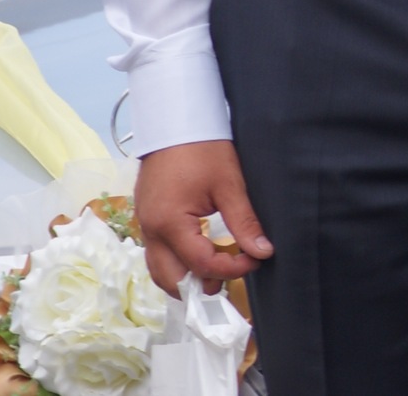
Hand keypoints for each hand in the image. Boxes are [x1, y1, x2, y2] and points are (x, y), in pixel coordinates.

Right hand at [134, 139, 271, 296]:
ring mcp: (144, 225)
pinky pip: (157, 253)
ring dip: (185, 278)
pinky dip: (176, 263)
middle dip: (200, 286)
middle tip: (231, 280)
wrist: (174, 122)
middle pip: (170, 279)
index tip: (255, 260)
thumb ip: (244, 222)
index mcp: (169, 223)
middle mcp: (150, 230)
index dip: (231, 269)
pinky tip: (199, 257)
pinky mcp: (146, 218)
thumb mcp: (228, 184)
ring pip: (159, 269)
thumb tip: (263, 251)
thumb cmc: (202, 148)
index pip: (200, 264)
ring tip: (216, 274)